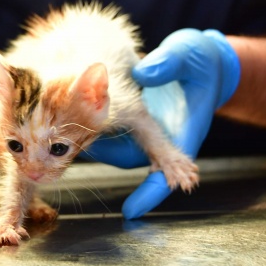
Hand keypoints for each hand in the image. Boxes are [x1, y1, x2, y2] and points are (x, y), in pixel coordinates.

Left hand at [85, 29, 239, 218]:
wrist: (199, 59)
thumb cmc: (201, 59)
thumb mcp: (189, 53)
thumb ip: (169, 63)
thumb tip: (143, 72)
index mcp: (181, 128)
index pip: (165, 165)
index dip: (151, 192)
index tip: (132, 212)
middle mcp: (159, 136)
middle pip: (124, 156)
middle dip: (94, 145)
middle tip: (64, 131)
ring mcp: (143, 129)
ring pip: (108, 142)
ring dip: (86, 132)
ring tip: (66, 105)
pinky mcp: (130, 119)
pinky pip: (103, 128)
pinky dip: (86, 120)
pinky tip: (70, 99)